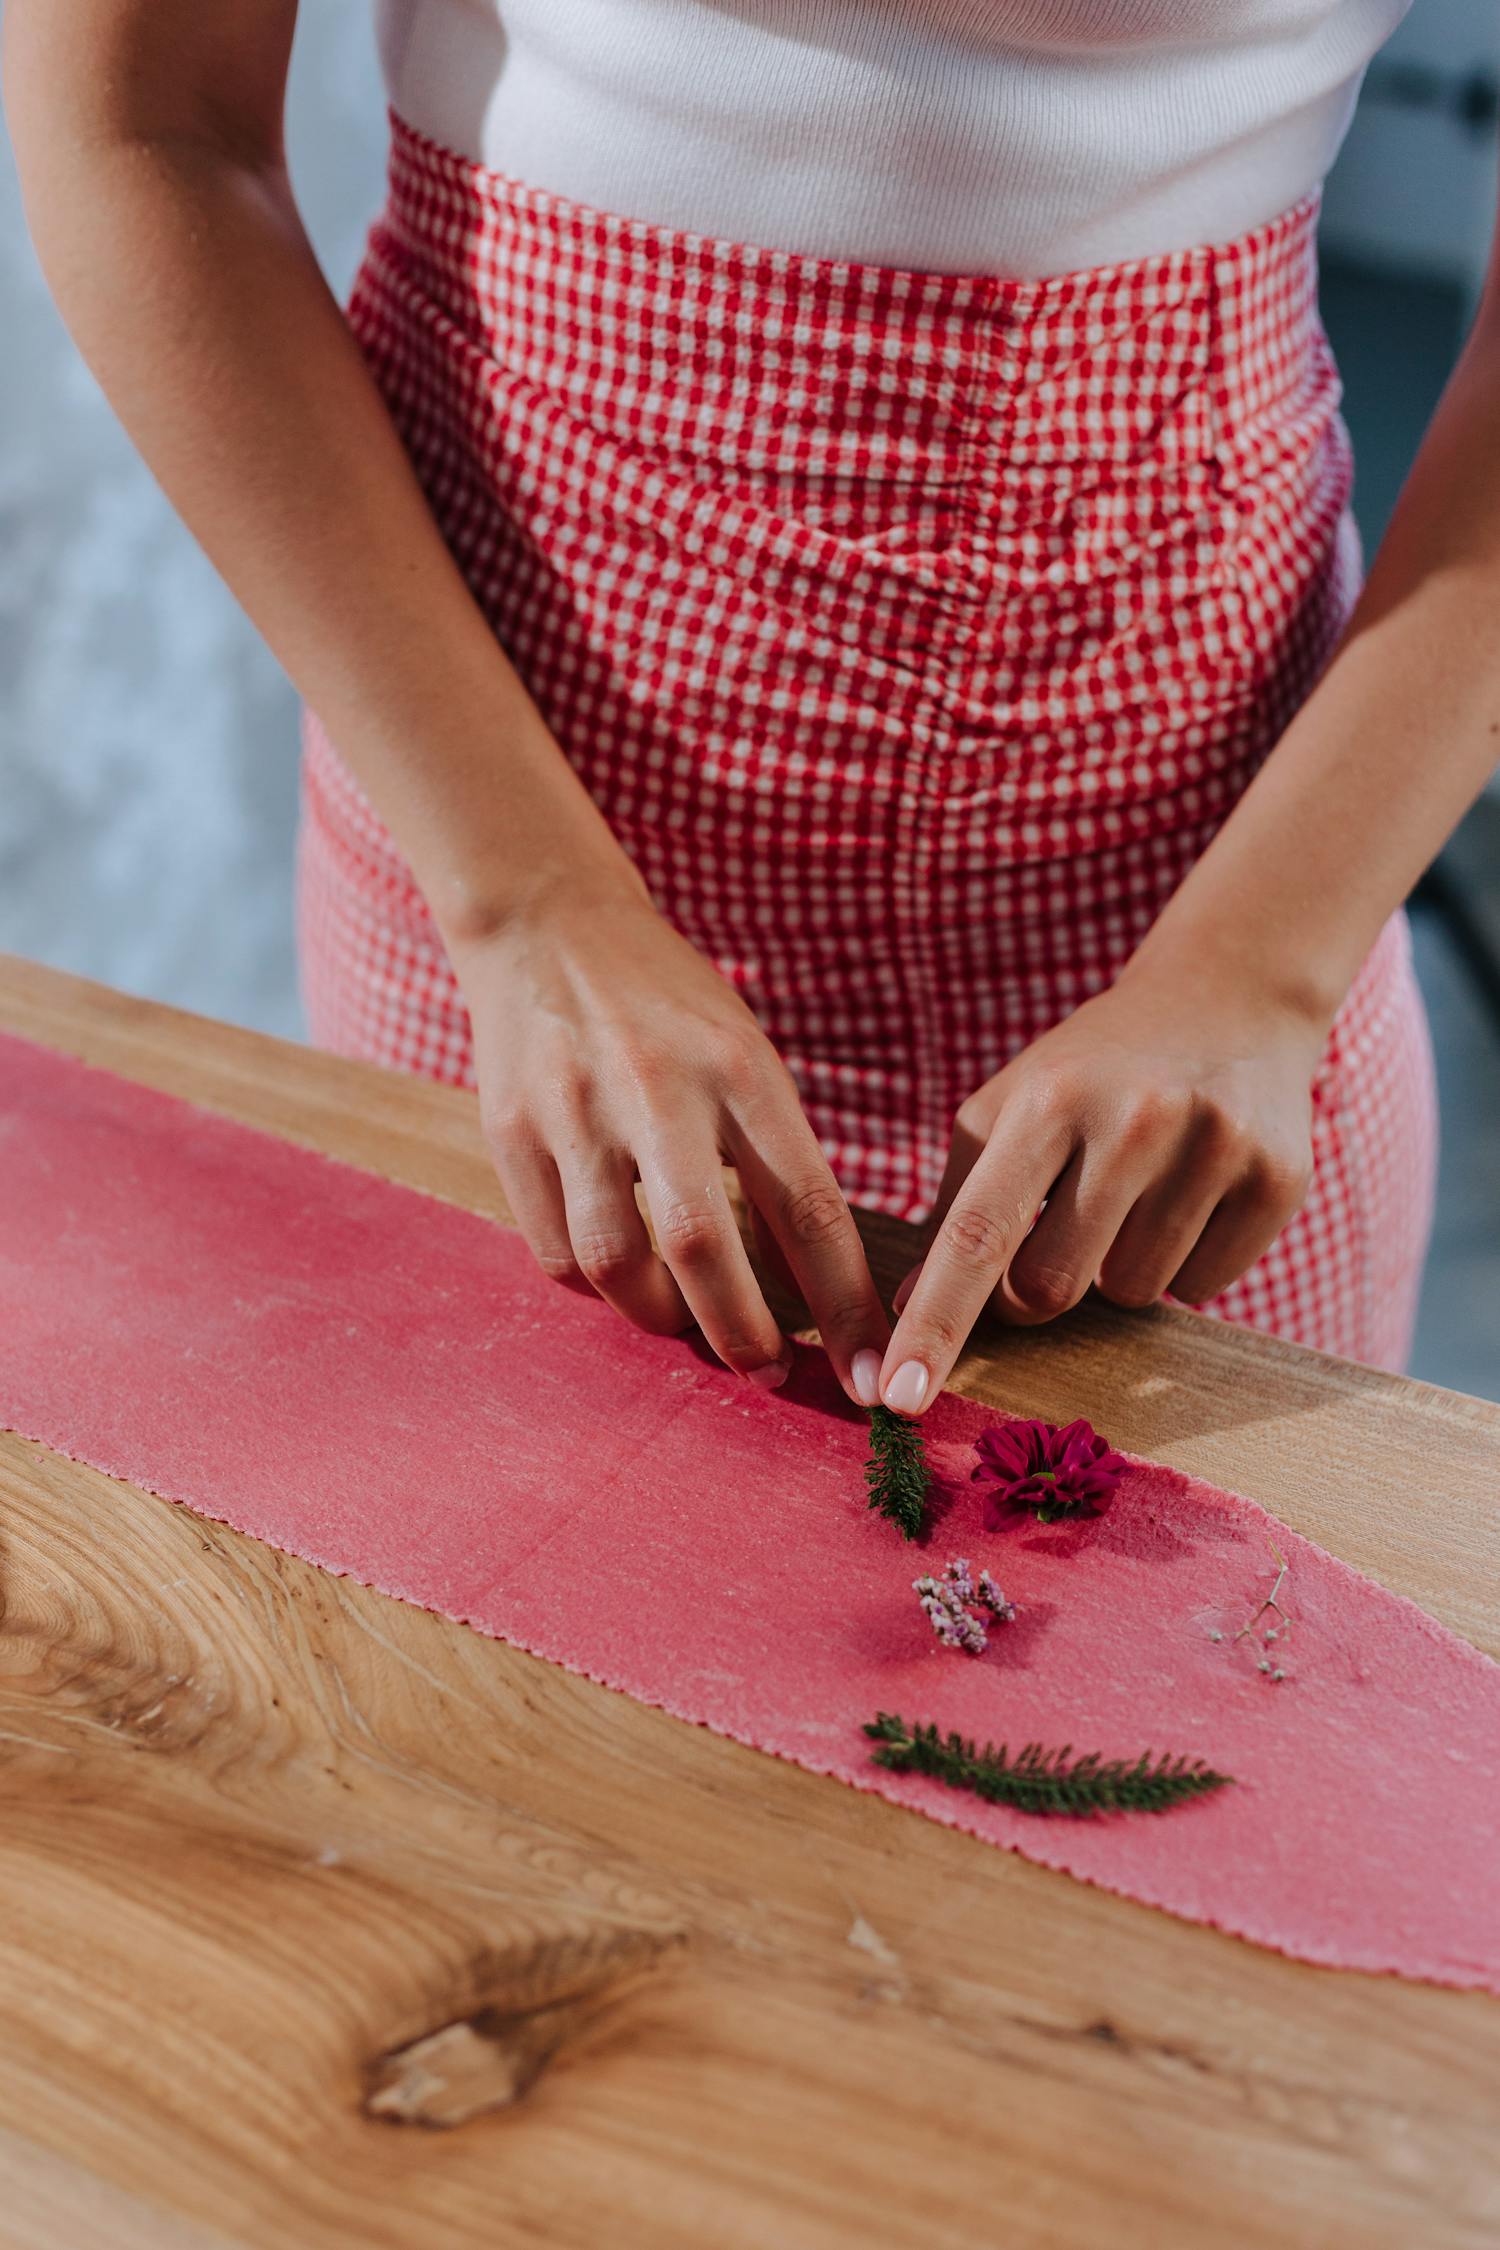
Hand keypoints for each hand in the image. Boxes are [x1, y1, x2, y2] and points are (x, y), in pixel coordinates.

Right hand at [451, 879, 890, 1405]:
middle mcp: (658, 1088)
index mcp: (741, 1069)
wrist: (546, 923)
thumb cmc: (668, 1007)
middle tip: (766, 1373)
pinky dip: (596, 1289)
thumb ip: (773, 1157)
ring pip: (615, 1261)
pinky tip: (621, 1280)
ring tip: (687, 1324)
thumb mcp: (745, 1054)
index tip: (866, 1374)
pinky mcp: (510, 1132)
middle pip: (702, 1245)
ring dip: (660, 1319)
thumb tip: (808, 1286)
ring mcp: (575, 1111)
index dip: (843, 1305)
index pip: (808, 1206)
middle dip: (742, 1334)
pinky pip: (555, 1251)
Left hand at [875, 962, 1326, 1414]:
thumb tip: (905, 1311)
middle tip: (1057, 1232)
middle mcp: (1136, 1119)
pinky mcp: (1278, 1180)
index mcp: (1049, 1098)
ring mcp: (1216, 1148)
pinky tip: (1190, 1195)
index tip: (902, 1400)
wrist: (1230, 998)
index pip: (978, 1233)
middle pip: (1054, 1288)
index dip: (935, 1322)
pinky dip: (1183, 1264)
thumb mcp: (1008, 1107)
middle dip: (1038, 1289)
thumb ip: (958, 1205)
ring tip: (1136, 1192)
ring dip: (1118, 1269)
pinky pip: (1203, 1288)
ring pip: (1133, 1295)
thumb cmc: (1091, 1071)